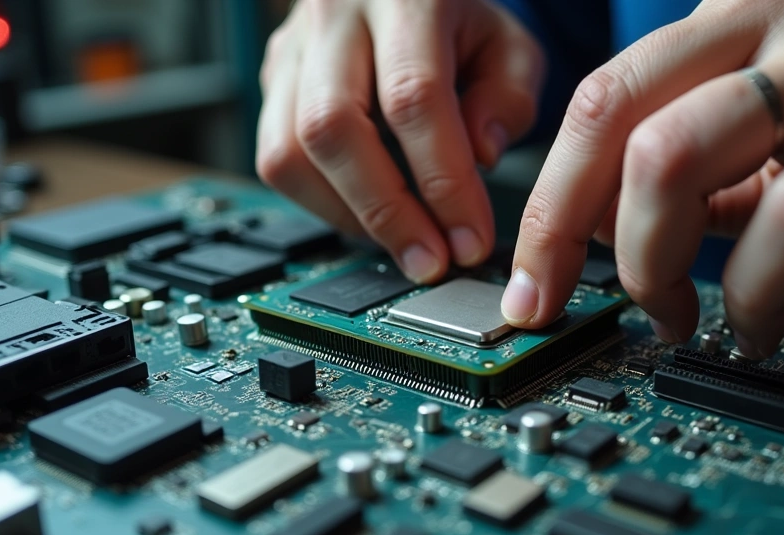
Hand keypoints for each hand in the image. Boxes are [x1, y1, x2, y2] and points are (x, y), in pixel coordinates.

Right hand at [257, 0, 542, 282]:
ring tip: (403, 242)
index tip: (469, 240)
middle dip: (386, 213)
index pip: (414, 98)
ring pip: (289, 152)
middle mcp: (335, 16)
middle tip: (430, 261)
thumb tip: (479, 159)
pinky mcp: (272, 81)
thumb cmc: (462, 25)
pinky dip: (324, 205)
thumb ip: (508, 100)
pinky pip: (276, 161)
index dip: (443, 183)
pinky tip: (368, 216)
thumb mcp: (510, 49)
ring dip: (349, 217)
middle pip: (332, 127)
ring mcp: (293, 50)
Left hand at [503, 0, 783, 356]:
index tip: (532, 273)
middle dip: (564, 230)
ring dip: (650, 267)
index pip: (600, 97)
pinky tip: (756, 324)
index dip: (548, 197)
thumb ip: (691, 171)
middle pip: (614, 115)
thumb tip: (598, 230)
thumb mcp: (777, 135)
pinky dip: (752, 294)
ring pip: (676, 158)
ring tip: (675, 317)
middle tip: (563, 301)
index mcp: (735, 9)